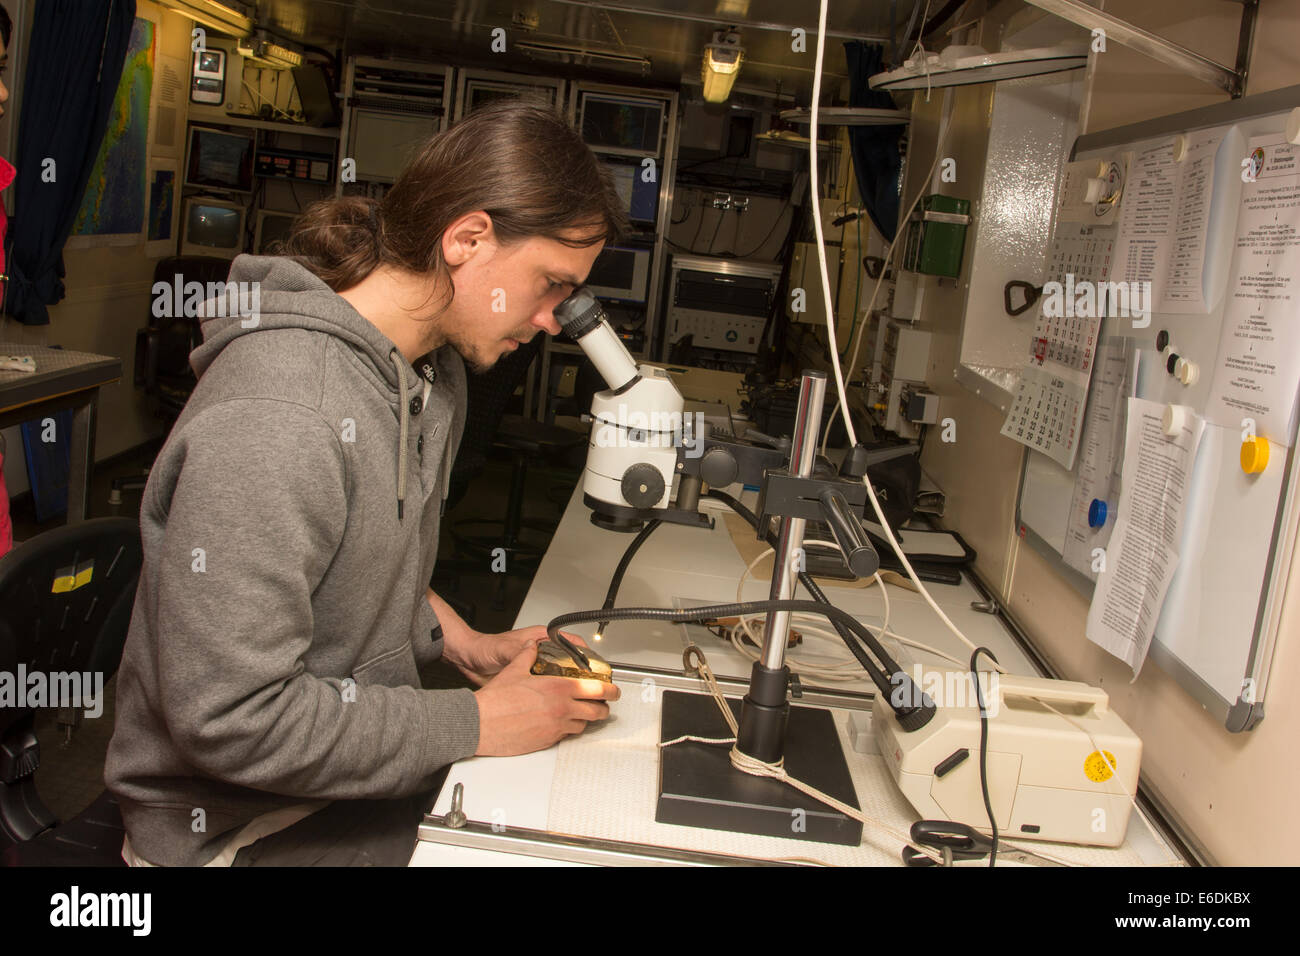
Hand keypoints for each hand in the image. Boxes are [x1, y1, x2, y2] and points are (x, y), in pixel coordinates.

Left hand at [447, 624, 584, 686]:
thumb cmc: (483, 648)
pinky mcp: (529, 680)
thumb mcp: (503, 649)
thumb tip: (530, 653)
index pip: (571, 643)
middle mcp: (541, 652)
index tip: (594, 667)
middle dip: (581, 675)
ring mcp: (536, 666)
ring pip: (560, 676)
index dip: (585, 654)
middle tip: (592, 687)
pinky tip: (558, 704)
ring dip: (569, 686)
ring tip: (579, 698)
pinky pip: (547, 687)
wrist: (468, 660)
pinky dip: (554, 695)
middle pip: (570, 661)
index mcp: (539, 639)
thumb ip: (518, 651)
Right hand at [473, 641, 619, 756]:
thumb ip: (527, 657)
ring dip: (585, 719)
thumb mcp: (514, 670)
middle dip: (603, 708)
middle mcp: (561, 710)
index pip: (596, 690)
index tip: (614, 690)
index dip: (610, 690)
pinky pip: (565, 736)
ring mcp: (555, 728)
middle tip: (604, 704)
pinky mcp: (547, 742)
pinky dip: (567, 729)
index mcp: (558, 689)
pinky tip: (561, 723)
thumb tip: (531, 648)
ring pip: (582, 726)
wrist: (479, 724)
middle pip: (596, 712)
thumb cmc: (494, 701)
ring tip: (582, 713)